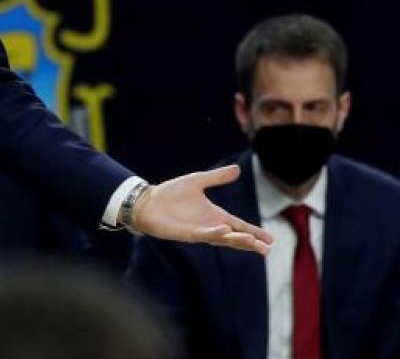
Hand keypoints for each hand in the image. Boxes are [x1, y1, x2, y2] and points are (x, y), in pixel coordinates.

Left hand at [132, 165, 272, 254]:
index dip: (254, 232)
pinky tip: (224, 229)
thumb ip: (216, 177)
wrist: (146, 201)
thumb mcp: (196, 181)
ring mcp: (199, 231)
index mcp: (215, 215)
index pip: (240, 225)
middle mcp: (210, 225)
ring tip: (253, 242)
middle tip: (267, 249)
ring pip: (223, 238)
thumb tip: (237, 169)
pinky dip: (215, 233)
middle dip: (251, 243)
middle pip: (235, 237)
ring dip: (237, 241)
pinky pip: (204, 234)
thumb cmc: (170, 194)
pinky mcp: (187, 233)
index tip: (271, 240)